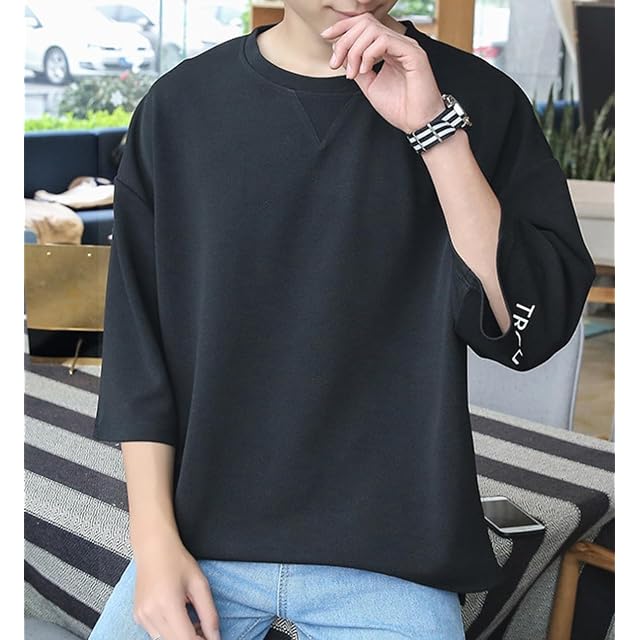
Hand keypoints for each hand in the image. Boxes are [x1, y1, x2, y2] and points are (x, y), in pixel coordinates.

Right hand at [132, 534, 220, 639]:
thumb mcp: (200, 584)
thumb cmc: (177, 561)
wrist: (153, 548)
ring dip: (181, 637)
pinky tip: (179, 617)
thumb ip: (209, 613)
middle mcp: (151, 614)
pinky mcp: (138, 617)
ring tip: (192, 621)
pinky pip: (156, 634)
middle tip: (205, 632)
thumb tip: (215, 637)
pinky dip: (170, 632)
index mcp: (167, 604)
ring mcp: (142, 616)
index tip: (211, 638)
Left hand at [320, 14, 444, 132]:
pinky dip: (368, 54)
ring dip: (354, 50)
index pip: (364, 25)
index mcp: (389, 48)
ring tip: (352, 73)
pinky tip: (365, 70)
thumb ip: (357, 68)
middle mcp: (398, 43)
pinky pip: (384, 41)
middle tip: (335, 64)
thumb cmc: (399, 108)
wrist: (417, 123)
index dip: (342, 27)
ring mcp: (407, 46)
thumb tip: (341, 55)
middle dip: (344, 41)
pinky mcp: (414, 54)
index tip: (325, 37)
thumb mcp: (370, 85)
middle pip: (365, 23)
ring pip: (372, 29)